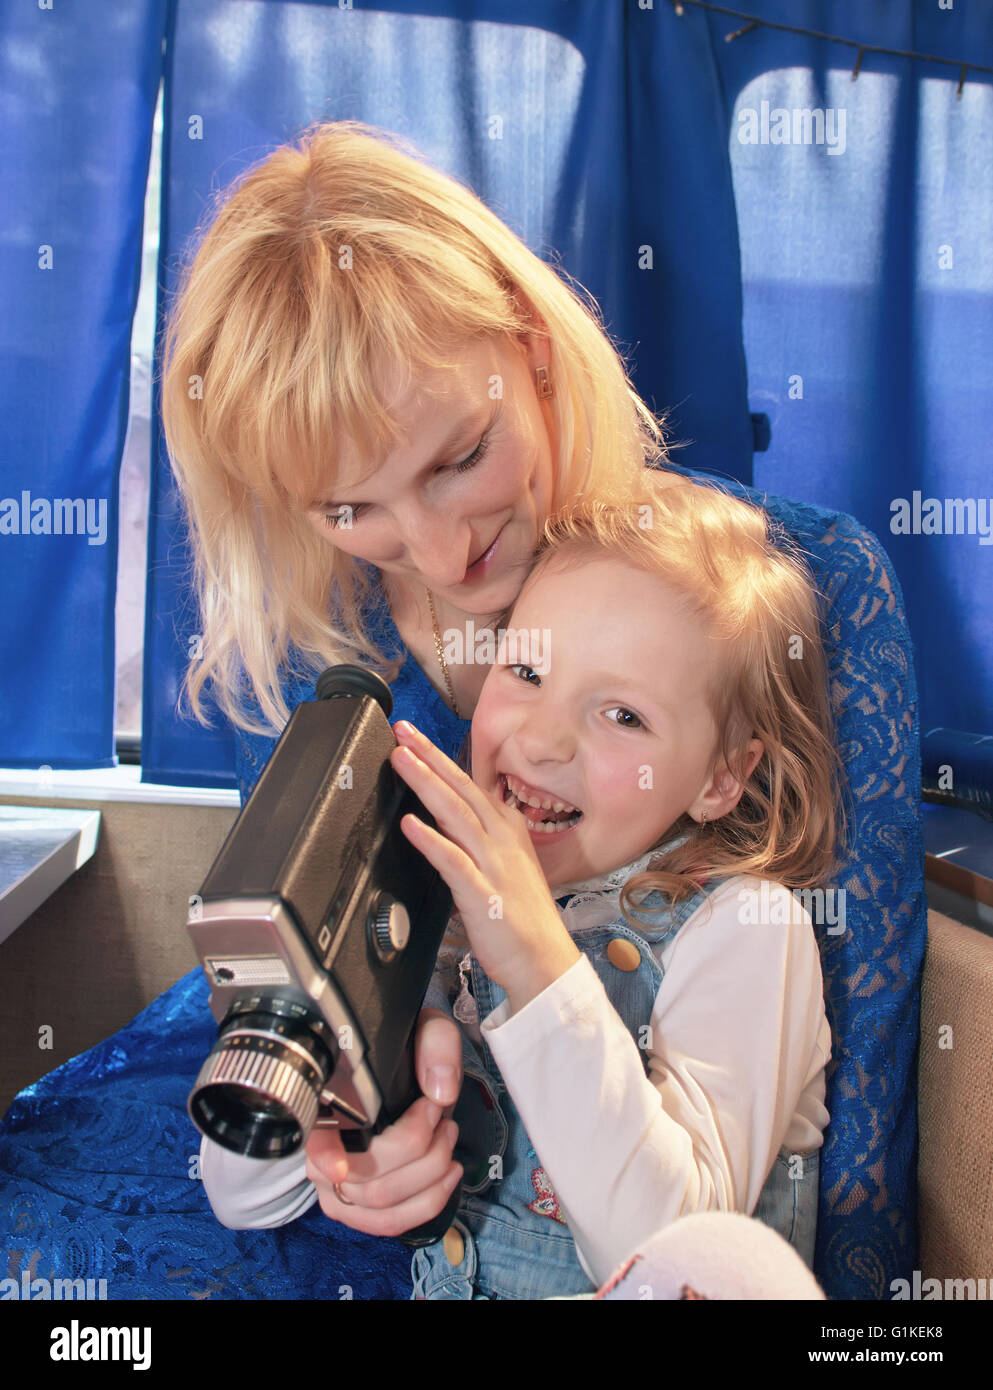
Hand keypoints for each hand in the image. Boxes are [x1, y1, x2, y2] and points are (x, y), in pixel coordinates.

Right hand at [305, 1008, 463, 1238]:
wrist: (400, 1072)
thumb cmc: (405, 1052)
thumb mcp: (423, 1029)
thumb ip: (434, 1045)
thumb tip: (440, 1092)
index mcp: (324, 1103)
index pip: (311, 1134)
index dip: (323, 1156)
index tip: (339, 1167)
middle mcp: (320, 1150)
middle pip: (366, 1175)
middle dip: (420, 1148)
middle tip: (441, 1115)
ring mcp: (335, 1186)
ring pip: (382, 1203)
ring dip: (430, 1172)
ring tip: (448, 1136)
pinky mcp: (356, 1208)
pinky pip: (388, 1224)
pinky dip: (427, 1203)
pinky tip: (448, 1175)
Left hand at [389, 720, 580, 1012]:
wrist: (545, 961)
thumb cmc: (521, 917)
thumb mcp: (503, 866)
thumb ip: (476, 840)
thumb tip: (444, 820)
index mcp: (506, 829)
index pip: (468, 784)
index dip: (439, 758)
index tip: (414, 738)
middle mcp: (501, 839)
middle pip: (460, 788)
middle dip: (429, 756)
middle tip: (402, 729)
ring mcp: (493, 864)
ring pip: (455, 813)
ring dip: (426, 783)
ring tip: (402, 760)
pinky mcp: (482, 893)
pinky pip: (453, 861)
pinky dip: (432, 840)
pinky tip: (411, 824)